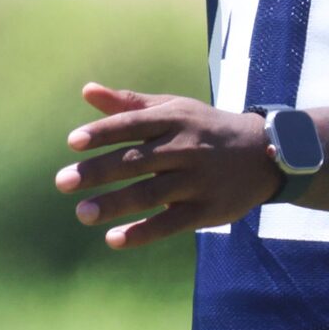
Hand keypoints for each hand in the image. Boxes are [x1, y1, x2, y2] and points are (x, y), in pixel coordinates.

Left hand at [54, 82, 283, 248]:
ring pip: (151, 193)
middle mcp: (186, 148)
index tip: (73, 143)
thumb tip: (86, 90)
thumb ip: (129, 105)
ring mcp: (198, 181)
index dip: (103, 133)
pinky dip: (143, 232)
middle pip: (136, 161)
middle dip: (98, 172)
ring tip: (81, 214)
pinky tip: (114, 239)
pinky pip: (172, 223)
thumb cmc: (204, 128)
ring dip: (114, 205)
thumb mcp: (173, 109)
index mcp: (174, 120)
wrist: (266, 153)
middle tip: (61, 182)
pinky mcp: (208, 210)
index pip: (133, 125)